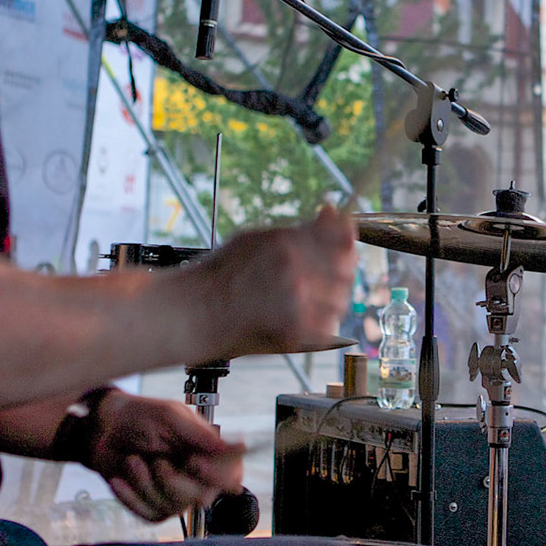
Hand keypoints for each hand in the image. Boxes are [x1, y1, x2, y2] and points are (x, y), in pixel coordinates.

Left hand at [85, 392, 244, 522]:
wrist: (104, 429)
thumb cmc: (140, 417)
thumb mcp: (171, 417)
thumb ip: (202, 435)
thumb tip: (238, 447)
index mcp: (208, 452)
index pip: (232, 474)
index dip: (218, 475)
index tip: (194, 463)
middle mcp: (196, 477)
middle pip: (201, 496)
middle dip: (172, 479)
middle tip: (156, 459)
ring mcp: (175, 494)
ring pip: (173, 506)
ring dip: (146, 483)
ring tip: (133, 461)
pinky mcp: (153, 507)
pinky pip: (149, 513)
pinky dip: (131, 496)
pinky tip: (121, 479)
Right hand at [192, 204, 355, 358]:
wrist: (196, 312)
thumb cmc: (222, 275)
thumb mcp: (256, 238)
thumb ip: (299, 229)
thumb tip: (331, 213)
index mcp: (286, 243)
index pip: (340, 236)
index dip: (348, 238)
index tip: (348, 239)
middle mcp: (295, 271)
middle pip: (345, 269)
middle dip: (341, 270)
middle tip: (324, 276)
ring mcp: (298, 303)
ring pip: (340, 300)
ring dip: (331, 299)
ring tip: (306, 300)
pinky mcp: (297, 331)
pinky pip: (328, 325)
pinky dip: (321, 323)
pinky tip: (302, 318)